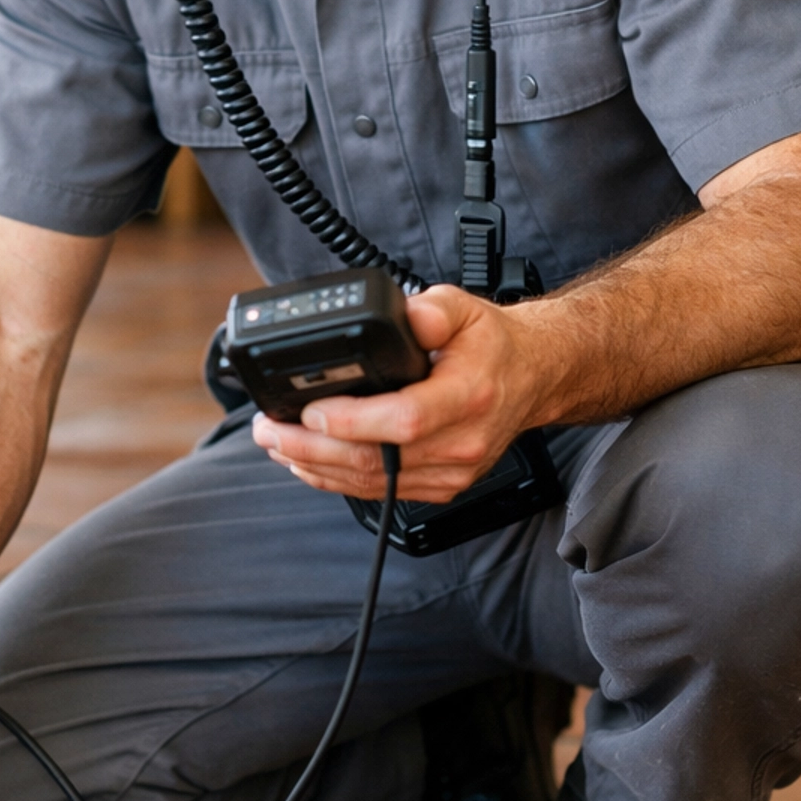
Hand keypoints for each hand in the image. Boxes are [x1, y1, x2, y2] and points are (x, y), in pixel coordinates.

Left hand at [251, 284, 544, 501]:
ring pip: (372, 483)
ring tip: (275, 442)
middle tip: (268, 428)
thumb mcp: (465, 308)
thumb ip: (432, 309)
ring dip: (315, 465)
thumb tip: (403, 315)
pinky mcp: (440, 486)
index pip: (405, 420)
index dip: (352, 420)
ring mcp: (451, 472)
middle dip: (312, 446)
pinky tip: (307, 462)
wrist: (531, 379)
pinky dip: (336, 479)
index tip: (310, 409)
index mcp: (469, 396)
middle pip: (377, 459)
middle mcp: (462, 443)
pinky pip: (380, 493)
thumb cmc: (492, 346)